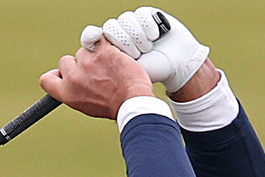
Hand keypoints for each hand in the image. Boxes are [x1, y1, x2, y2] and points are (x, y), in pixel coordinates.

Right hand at [39, 38, 153, 119]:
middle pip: (66, 61)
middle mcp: (73, 77)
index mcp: (67, 93)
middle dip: (80, 65)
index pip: (46, 80)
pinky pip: (99, 40)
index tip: (64, 74)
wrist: (133, 102)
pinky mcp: (102, 51)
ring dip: (96, 56)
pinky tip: (114, 56)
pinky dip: (106, 45)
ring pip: (84, 51)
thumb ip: (75, 91)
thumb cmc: (115, 106)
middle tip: (97, 74)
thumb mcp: (87, 106)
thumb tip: (69, 81)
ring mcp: (87, 63)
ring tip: (111, 70)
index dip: (56, 74)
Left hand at [79, 7, 209, 93]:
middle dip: (124, 41)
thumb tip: (86, 54)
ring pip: (125, 20)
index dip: (92, 35)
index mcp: (111, 49)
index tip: (96, 37)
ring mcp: (134, 24)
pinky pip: (140, 14)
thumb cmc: (153, 73)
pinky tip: (155, 36)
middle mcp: (121, 34)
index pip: (93, 36)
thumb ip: (105, 64)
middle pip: (110, 27)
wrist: (178, 66)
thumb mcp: (125, 74)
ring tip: (148, 48)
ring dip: (137, 36)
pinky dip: (147, 26)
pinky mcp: (148, 15)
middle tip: (136, 54)